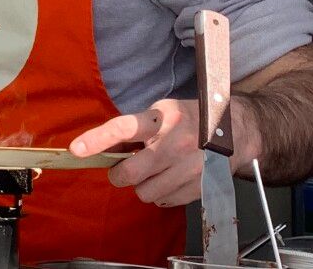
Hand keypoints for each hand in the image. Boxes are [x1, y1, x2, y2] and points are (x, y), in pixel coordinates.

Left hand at [68, 97, 257, 208]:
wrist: (235, 132)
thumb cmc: (190, 118)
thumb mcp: (162, 111)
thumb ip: (136, 128)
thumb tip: (104, 148)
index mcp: (162, 118)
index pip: (123, 128)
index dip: (98, 139)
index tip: (77, 149)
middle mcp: (176, 144)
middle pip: (130, 173)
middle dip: (120, 174)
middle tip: (125, 168)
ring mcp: (190, 168)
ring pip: (145, 193)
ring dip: (143, 185)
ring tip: (156, 170)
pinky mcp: (199, 187)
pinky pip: (163, 202)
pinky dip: (161, 193)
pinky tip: (171, 178)